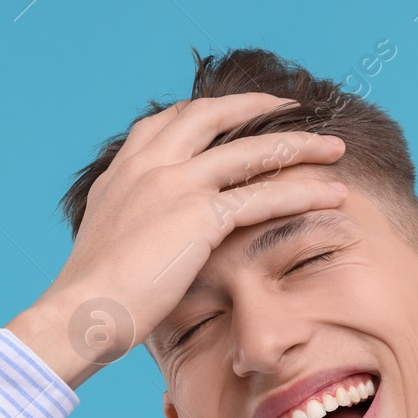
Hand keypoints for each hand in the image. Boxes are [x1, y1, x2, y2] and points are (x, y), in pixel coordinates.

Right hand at [6, 92, 347, 388]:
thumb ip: (131, 223)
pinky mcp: (199, 216)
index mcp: (123, 171)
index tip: (236, 111)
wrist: (82, 311)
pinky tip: (332, 194)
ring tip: (335, 149)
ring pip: (250, 151)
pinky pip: (263, 196)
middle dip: (257, 106)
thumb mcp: (106, 243)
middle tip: (293, 108)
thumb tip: (147, 235)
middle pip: (212, 115)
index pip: (169, 121)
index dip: (208, 111)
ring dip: (299, 147)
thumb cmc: (93, 297)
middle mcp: (148, 165)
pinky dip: (303, 193)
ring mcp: (174, 185)